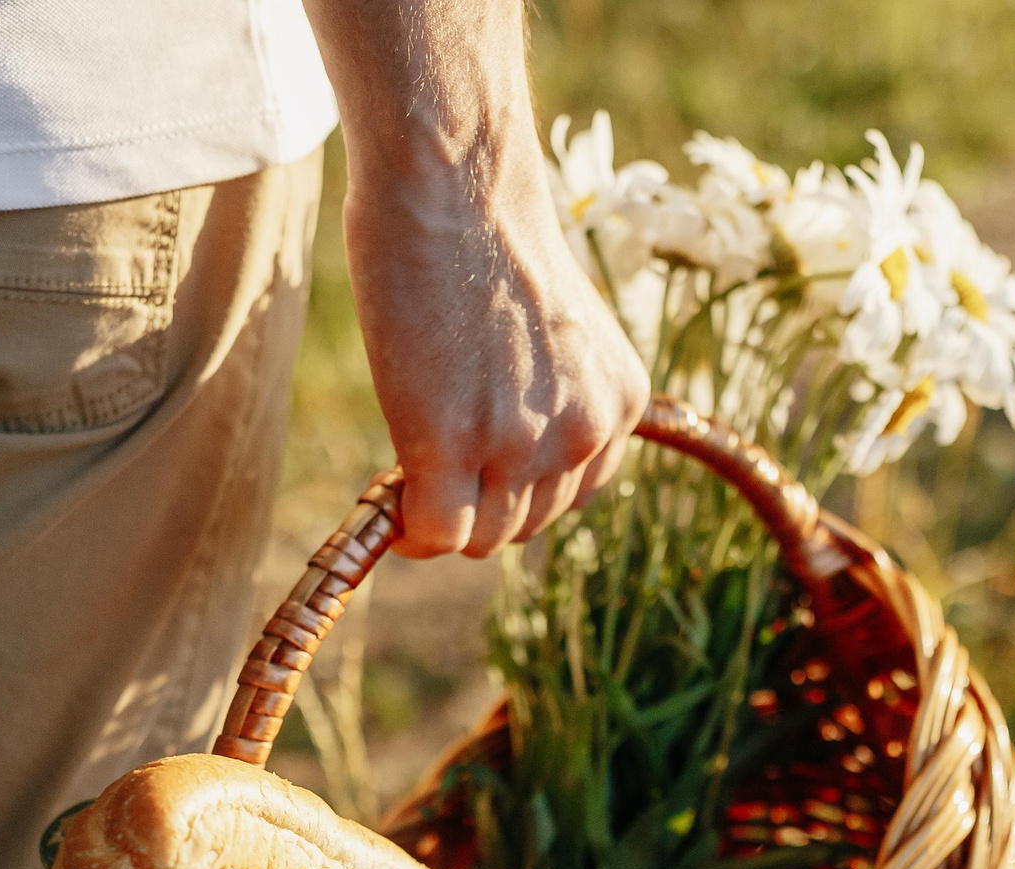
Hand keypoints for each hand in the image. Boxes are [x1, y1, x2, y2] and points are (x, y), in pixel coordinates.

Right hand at [302, 0, 648, 558]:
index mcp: (619, 402)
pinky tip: (395, 501)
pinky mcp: (450, 447)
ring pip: (480, 537)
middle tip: (434, 463)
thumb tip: (504, 440)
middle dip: (478, 502)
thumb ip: (552, 391)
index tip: (479, 468)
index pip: (572, 497)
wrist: (456, 186)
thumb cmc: (492, 234)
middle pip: (524, 524)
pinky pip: (436, 532)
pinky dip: (413, 529)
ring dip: (443, 514)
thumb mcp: (558, 329)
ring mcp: (519, 445)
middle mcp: (583, 431)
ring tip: (413, 465)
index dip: (516, 489)